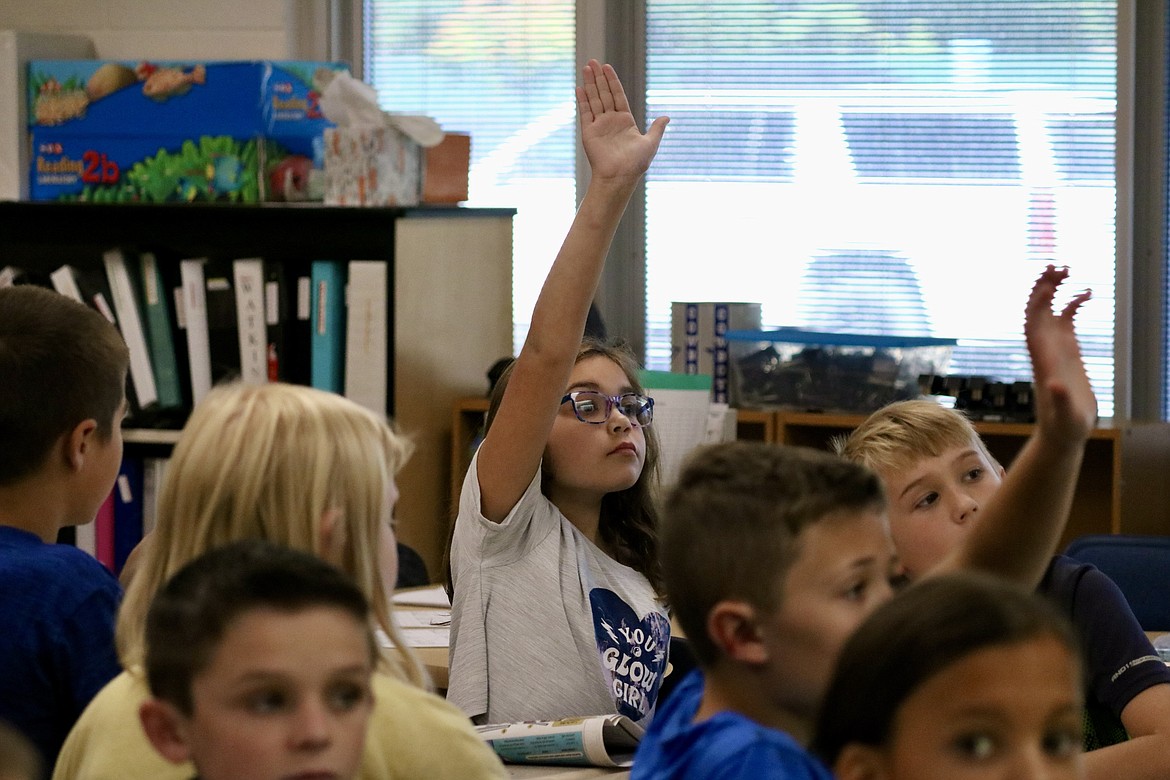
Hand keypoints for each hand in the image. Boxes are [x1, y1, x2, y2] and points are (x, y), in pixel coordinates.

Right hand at [576, 59, 668, 183]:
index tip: (607, 67)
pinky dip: (582, 100)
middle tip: (593, 62)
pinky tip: (579, 87)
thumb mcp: (651, 143)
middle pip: (604, 94)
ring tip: (586, 67)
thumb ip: (657, 129)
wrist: (620, 176)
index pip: (617, 95)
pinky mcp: (589, 132)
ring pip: (594, 99)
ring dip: (589, 84)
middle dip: (598, 77)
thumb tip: (667, 117)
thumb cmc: (636, 163)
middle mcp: (611, 121)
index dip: (612, 81)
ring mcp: (599, 126)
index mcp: (625, 121)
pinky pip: (585, 112)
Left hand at [1025, 264, 1096, 444]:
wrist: (1063, 433)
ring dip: (1054, 291)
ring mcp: (1056, 349)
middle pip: (1038, 312)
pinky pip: (1066, 322)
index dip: (1038, 304)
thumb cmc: (1063, 426)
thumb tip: (1052, 383)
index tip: (1049, 284)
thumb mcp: (1064, 415)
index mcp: (1042, 359)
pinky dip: (1073, 304)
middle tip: (1058, 265)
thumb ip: (1059, 399)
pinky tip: (1087, 293)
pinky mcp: (1067, 353)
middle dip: (1043, 288)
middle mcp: (1045, 350)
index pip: (1033, 325)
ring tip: (1067, 269)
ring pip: (1050, 312)